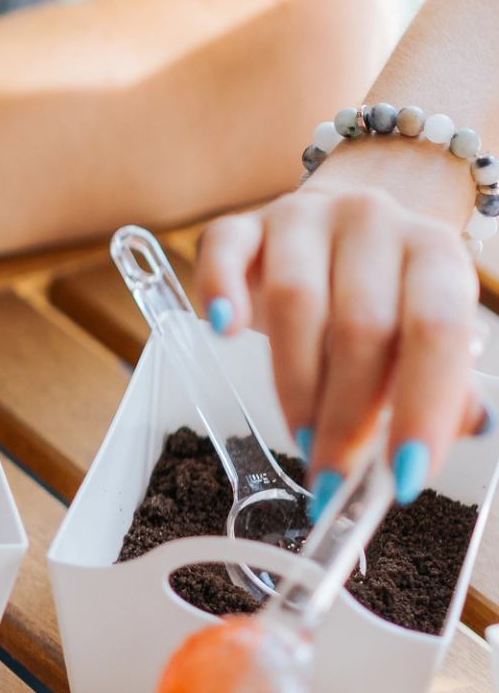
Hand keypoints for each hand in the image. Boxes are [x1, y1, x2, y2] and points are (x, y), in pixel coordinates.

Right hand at [195, 175, 485, 499]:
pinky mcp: (244, 224)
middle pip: (361, 324)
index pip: (437, 329)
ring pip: (295, 300)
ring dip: (296, 385)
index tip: (402, 475)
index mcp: (434, 253)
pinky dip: (220, 291)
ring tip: (301, 435)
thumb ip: (447, 386)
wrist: (347, 226)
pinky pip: (225, 251)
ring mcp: (304, 218)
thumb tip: (471, 428)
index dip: (423, 405)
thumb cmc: (390, 297)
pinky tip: (226, 332)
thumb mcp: (429, 336)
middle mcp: (374, 223)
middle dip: (347, 415)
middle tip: (335, 474)